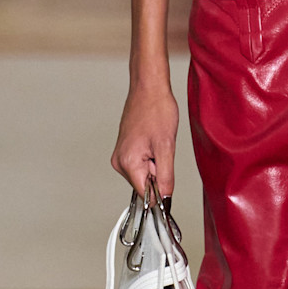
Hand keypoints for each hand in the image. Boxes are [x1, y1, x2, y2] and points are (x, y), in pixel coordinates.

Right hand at [111, 76, 178, 197]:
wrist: (149, 88)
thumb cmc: (157, 111)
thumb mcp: (167, 147)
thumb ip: (165, 177)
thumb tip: (165, 199)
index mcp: (128, 163)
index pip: (145, 194)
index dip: (160, 189)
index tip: (168, 174)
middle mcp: (119, 162)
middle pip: (145, 184)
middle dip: (158, 171)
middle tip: (162, 149)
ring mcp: (120, 155)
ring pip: (144, 173)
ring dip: (155, 163)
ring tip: (157, 141)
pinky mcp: (124, 150)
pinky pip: (141, 163)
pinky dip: (151, 156)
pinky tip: (153, 140)